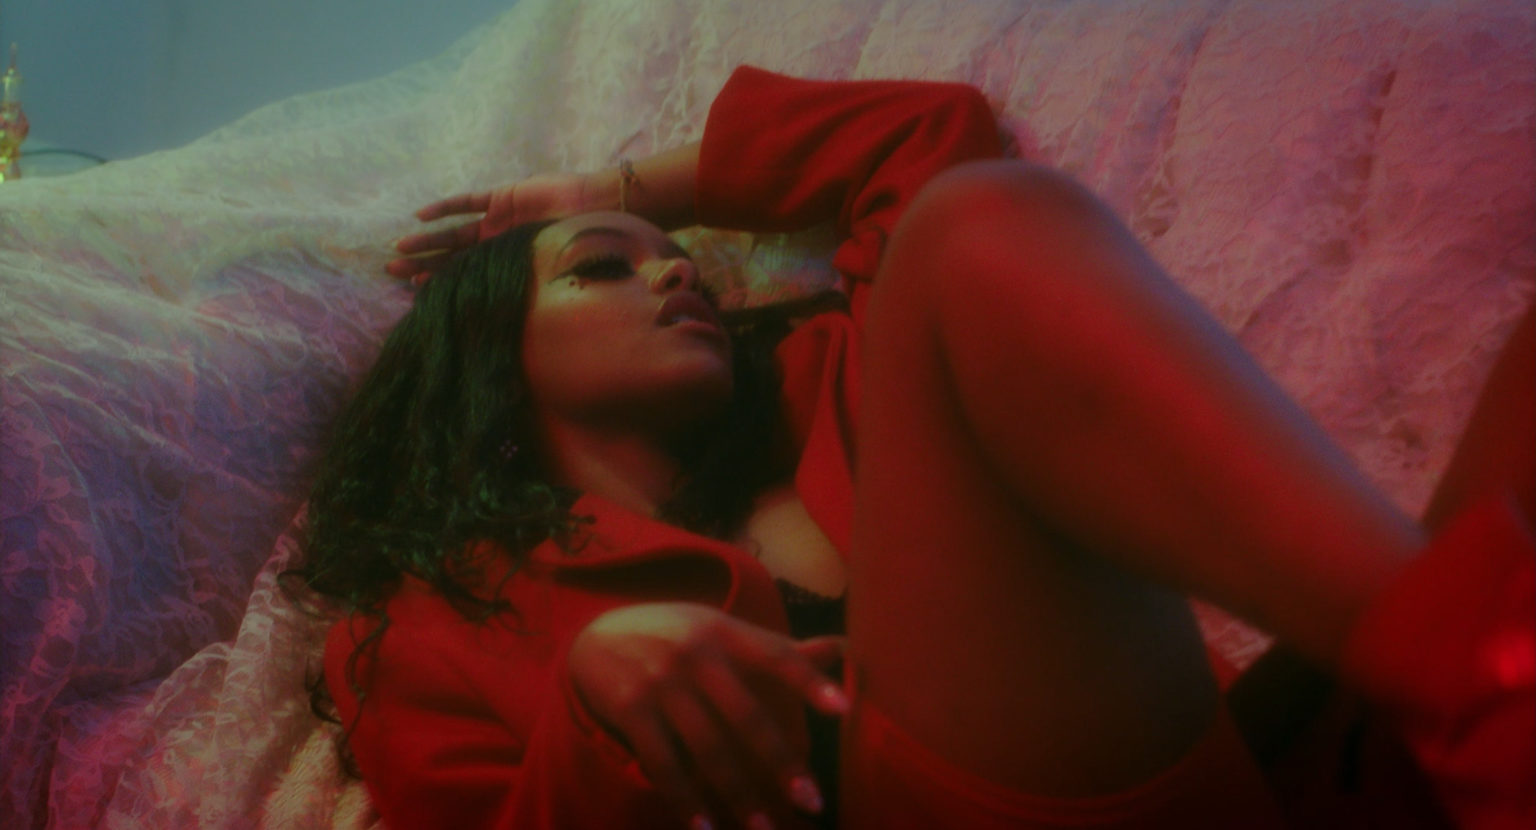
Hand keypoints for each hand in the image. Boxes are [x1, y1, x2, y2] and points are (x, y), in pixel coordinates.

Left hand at [386, 172, 588, 283]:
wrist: (600, 209)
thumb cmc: (583, 244)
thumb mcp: (550, 271)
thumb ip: (527, 286)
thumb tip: (508, 324)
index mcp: (507, 264)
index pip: (467, 275)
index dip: (440, 281)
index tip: (414, 290)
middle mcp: (497, 244)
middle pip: (452, 256)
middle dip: (421, 261)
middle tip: (391, 270)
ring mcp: (498, 219)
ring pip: (454, 231)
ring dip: (427, 238)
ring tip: (399, 246)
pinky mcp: (502, 196)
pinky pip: (469, 202)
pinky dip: (447, 207)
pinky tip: (422, 215)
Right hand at [568, 602, 847, 828]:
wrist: (594, 635)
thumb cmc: (675, 636)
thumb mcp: (719, 629)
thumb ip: (776, 649)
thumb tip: (843, 649)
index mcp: (725, 632)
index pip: (775, 656)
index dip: (809, 682)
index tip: (845, 710)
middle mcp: (695, 655)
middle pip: (746, 715)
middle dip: (780, 762)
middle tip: (811, 801)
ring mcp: (660, 683)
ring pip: (708, 748)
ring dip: (738, 795)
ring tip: (764, 829)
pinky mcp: (631, 710)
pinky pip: (664, 764)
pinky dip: (685, 801)